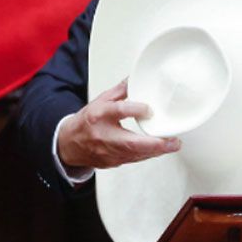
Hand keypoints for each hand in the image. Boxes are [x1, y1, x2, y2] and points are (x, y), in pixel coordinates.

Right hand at [57, 78, 180, 169]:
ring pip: (135, 154)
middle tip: (173, 140)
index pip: (118, 111)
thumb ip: (120, 91)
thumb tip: (135, 79)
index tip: (150, 109)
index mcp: (99, 115)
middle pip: (130, 142)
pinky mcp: (112, 162)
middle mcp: (103, 135)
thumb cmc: (85, 122)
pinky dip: (148, 155)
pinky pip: (133, 159)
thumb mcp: (100, 100)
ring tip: (173, 145)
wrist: (68, 144)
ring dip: (156, 151)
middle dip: (154, 143)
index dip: (135, 110)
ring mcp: (107, 152)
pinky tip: (159, 150)